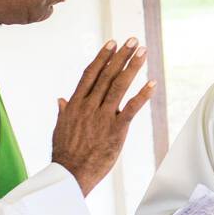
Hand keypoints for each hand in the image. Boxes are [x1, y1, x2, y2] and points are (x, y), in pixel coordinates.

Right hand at [52, 39, 155, 195]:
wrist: (70, 174)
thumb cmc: (65, 153)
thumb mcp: (60, 128)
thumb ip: (64, 111)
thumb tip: (61, 99)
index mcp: (75, 104)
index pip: (90, 74)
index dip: (102, 57)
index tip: (111, 43)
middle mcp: (89, 106)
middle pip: (107, 75)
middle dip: (121, 56)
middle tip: (132, 40)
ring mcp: (102, 116)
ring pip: (119, 86)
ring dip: (132, 67)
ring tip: (142, 52)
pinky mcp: (116, 129)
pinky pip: (131, 108)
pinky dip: (142, 95)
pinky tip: (152, 83)